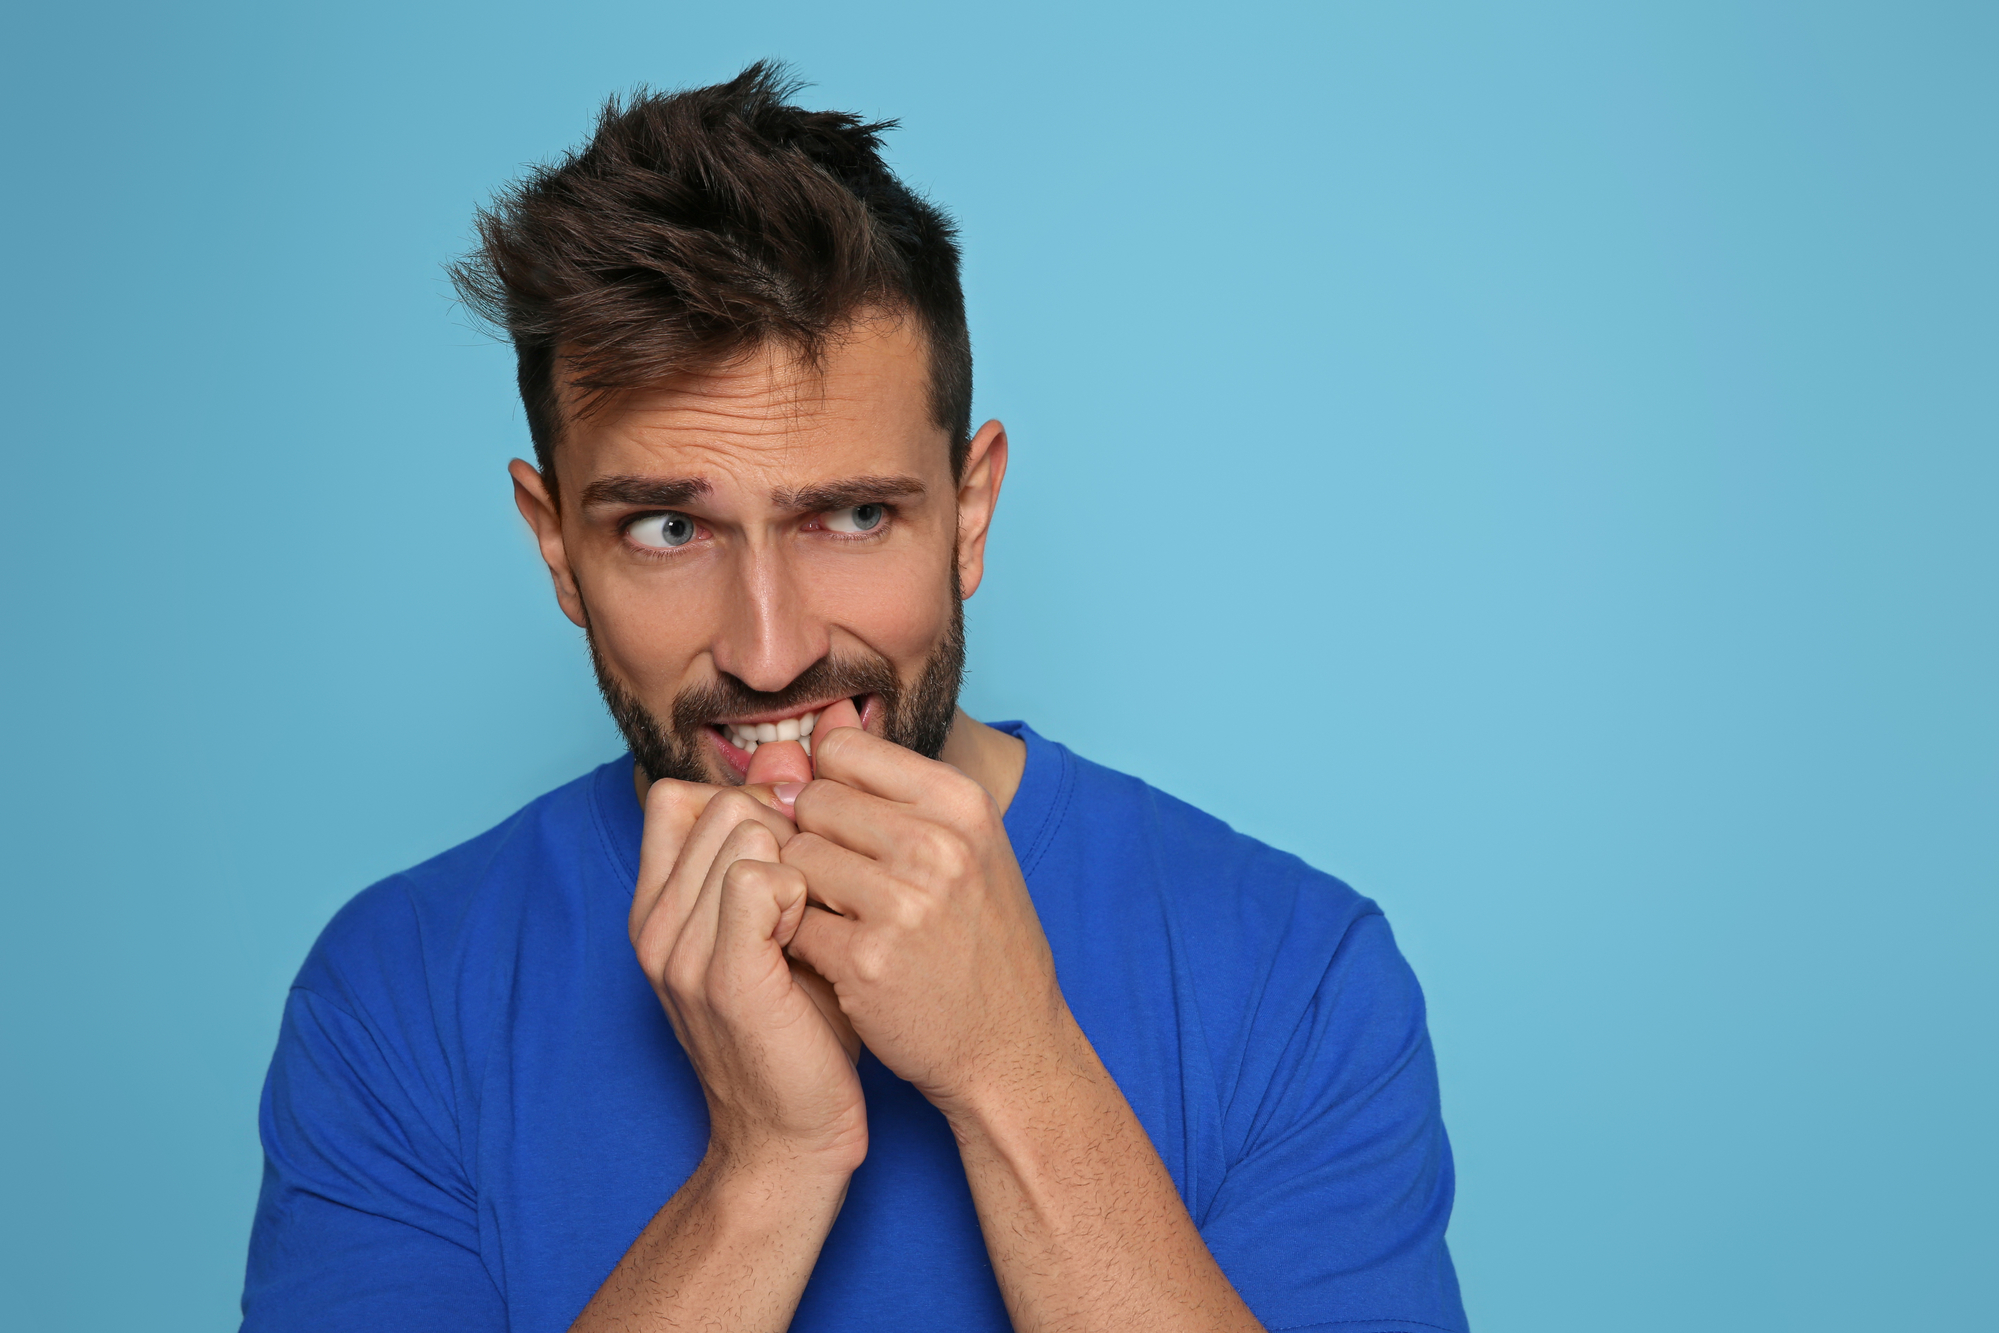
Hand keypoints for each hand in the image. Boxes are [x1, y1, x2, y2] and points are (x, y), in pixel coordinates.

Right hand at [632, 780, 866, 1175]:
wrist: (792, 1138)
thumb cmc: (803, 1029)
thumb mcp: (782, 925)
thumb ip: (776, 843)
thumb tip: (794, 750)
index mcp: (656, 910)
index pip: (678, 795)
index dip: (747, 802)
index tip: (794, 852)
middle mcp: (653, 926)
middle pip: (720, 802)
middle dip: (784, 830)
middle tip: (814, 896)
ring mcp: (680, 951)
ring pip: (744, 830)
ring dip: (799, 862)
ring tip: (814, 922)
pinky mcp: (723, 977)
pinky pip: (763, 878)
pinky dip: (804, 894)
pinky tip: (816, 938)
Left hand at [780, 725, 1072, 1115]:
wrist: (1009, 1046)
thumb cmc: (980, 941)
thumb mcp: (965, 846)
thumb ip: (893, 788)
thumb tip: (818, 724)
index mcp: (962, 803)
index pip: (845, 749)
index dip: (830, 786)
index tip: (844, 826)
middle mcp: (937, 843)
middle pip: (813, 800)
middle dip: (811, 837)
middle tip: (839, 883)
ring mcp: (902, 902)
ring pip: (794, 857)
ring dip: (799, 888)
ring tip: (835, 917)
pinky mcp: (865, 959)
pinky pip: (789, 919)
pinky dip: (796, 936)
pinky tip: (828, 954)